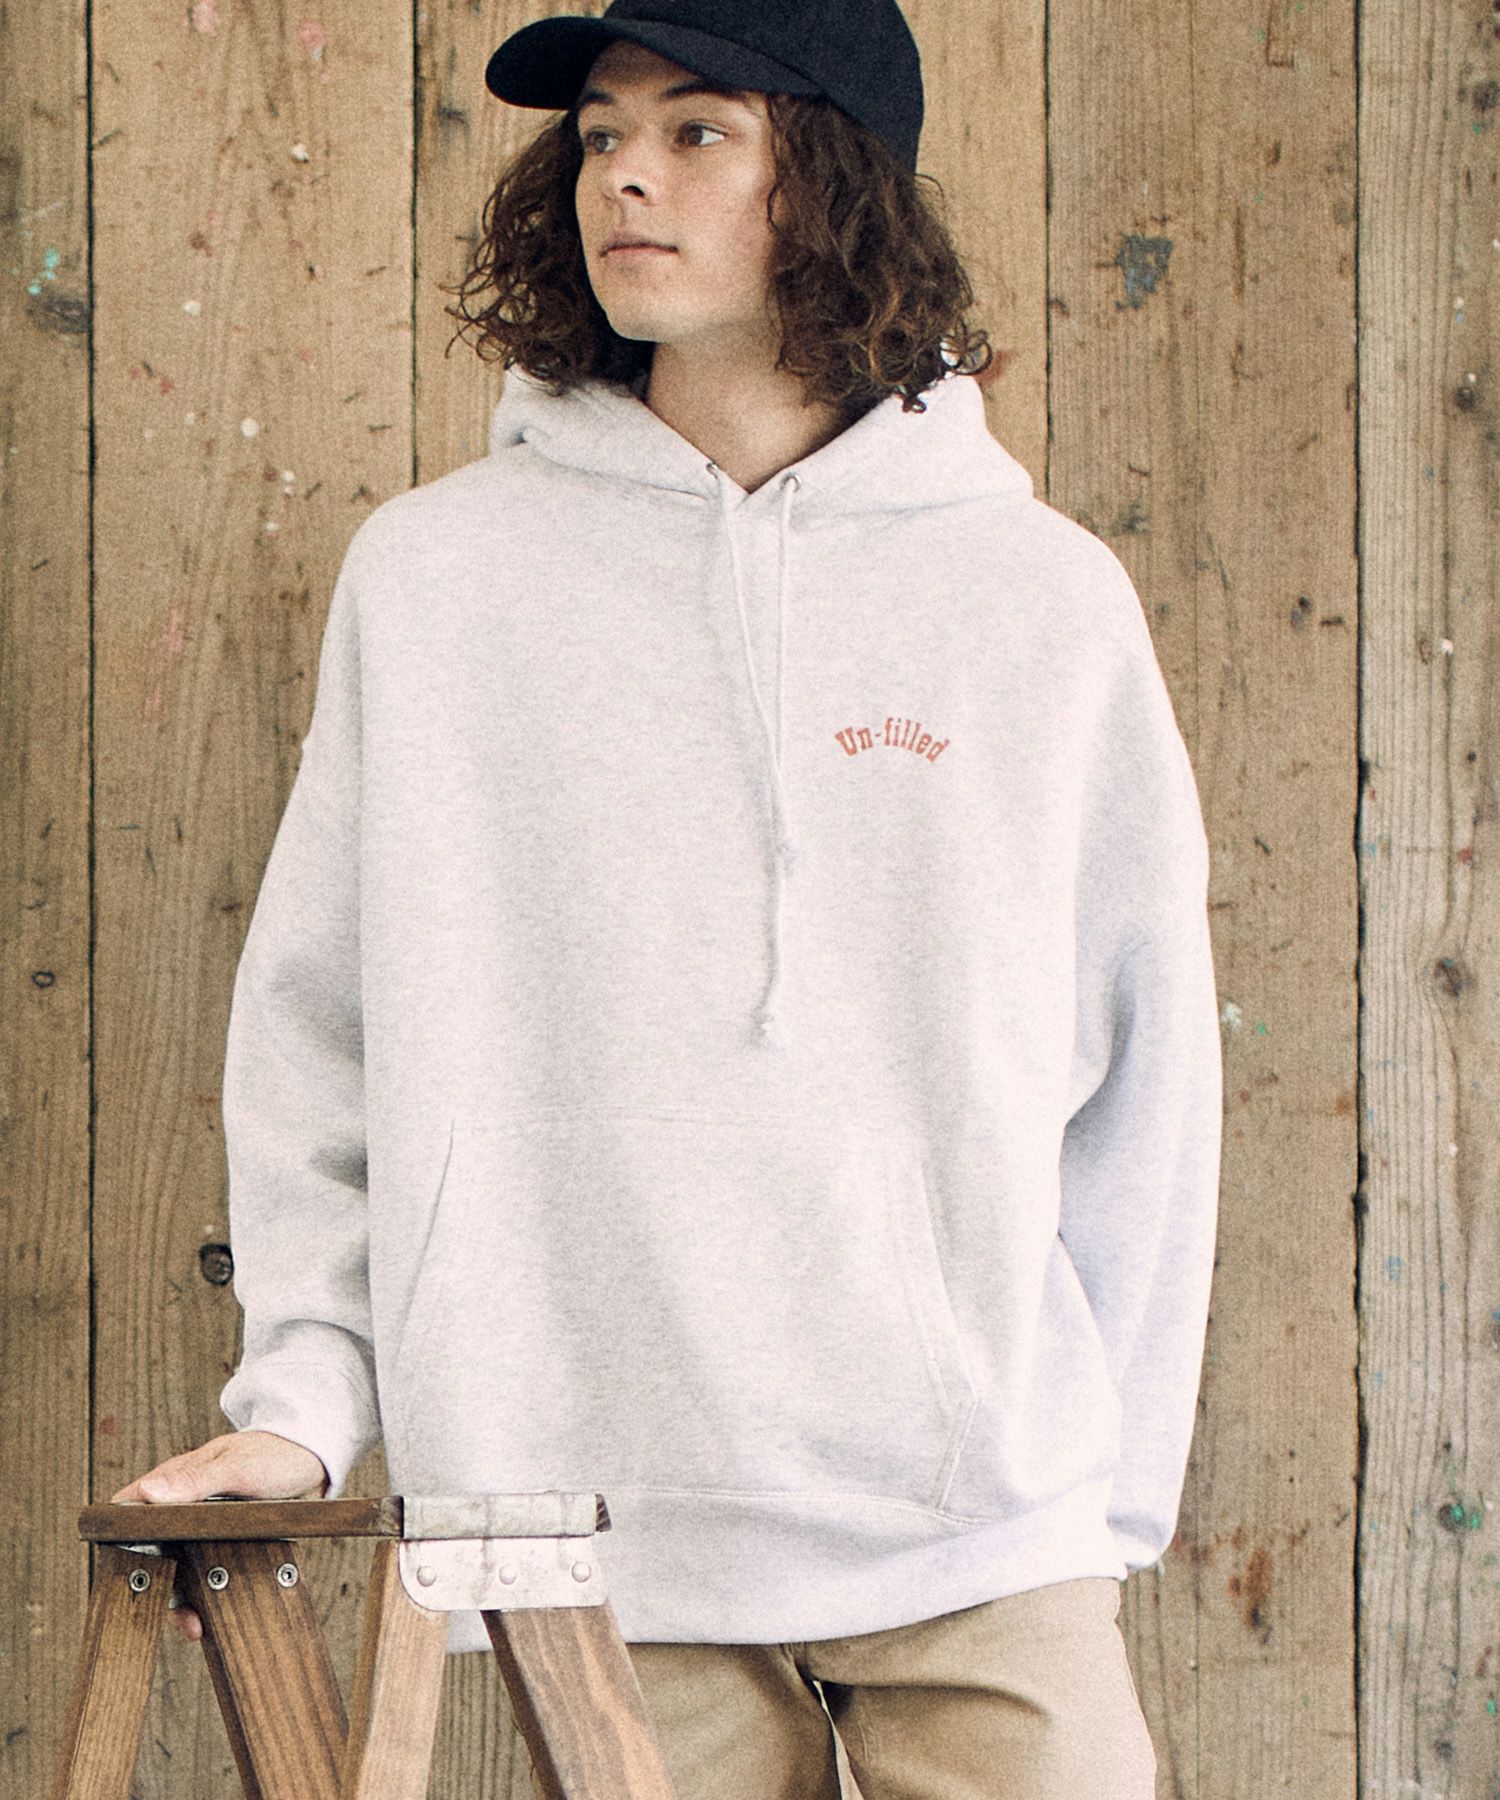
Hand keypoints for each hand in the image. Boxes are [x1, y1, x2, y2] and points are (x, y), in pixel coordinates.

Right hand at [109, 1431, 329, 1640]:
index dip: (115, 1535)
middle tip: (168, 1611)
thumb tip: (147, 1492)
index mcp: (178, 1479)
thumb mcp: (236, 1467)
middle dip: (155, 1583)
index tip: (117, 1570)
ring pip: (180, 1568)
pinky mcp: (225, 1542)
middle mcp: (185, 1505)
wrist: (316, 1462)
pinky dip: (208, 1594)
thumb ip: (194, 1481)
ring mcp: (204, 1526)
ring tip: (195, 1625)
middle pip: (152, 1549)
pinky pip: (209, 1572)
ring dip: (183, 1599)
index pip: (131, 1505)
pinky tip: (214, 1615)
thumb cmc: (274, 1452)